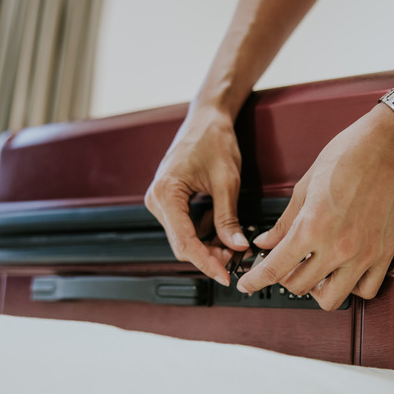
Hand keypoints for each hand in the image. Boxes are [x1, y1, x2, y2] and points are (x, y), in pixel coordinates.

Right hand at [144, 106, 249, 286]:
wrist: (207, 118)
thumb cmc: (213, 139)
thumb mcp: (227, 182)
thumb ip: (228, 218)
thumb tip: (236, 246)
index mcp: (166, 193)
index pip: (184, 242)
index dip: (206, 262)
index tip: (224, 276)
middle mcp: (157, 199)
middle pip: (182, 243)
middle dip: (209, 255)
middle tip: (235, 259)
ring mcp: (161, 200)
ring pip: (184, 237)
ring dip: (208, 245)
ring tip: (233, 244)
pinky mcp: (170, 199)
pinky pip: (185, 225)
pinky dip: (204, 232)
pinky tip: (223, 231)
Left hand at [236, 106, 393, 309]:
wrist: (388, 147)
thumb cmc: (347, 156)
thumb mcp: (305, 186)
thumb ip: (285, 222)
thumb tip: (266, 242)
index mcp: (312, 227)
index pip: (275, 268)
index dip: (255, 280)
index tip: (247, 284)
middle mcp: (338, 247)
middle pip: (299, 287)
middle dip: (285, 278)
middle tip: (286, 265)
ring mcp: (363, 254)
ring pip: (331, 299)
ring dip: (317, 290)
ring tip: (315, 272)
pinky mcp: (384, 254)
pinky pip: (366, 290)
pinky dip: (351, 287)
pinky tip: (344, 272)